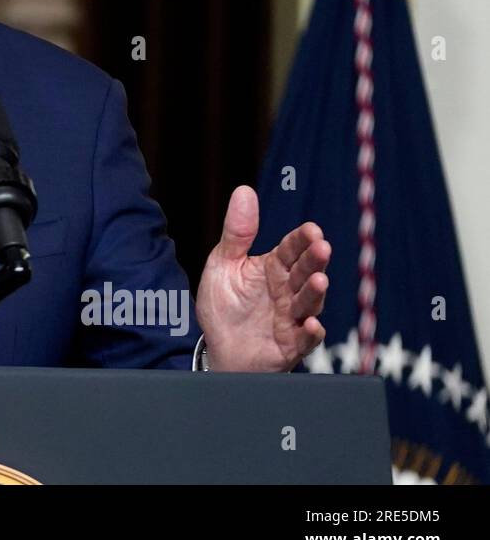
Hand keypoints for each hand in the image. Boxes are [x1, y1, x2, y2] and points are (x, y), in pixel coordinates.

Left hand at [195, 186, 330, 371]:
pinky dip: (310, 333)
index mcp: (273, 268)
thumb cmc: (225, 305)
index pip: (291, 249)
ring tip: (319, 281)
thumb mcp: (224, 264)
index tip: (311, 230)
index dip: (301, 240)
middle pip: (304, 272)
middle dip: (314, 261)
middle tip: (321, 248)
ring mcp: (292, 318)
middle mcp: (288, 291)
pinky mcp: (290, 345)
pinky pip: (304, 340)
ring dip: (315, 293)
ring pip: (309, 303)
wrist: (218, 348)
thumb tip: (244, 191)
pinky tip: (311, 324)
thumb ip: (237, 232)